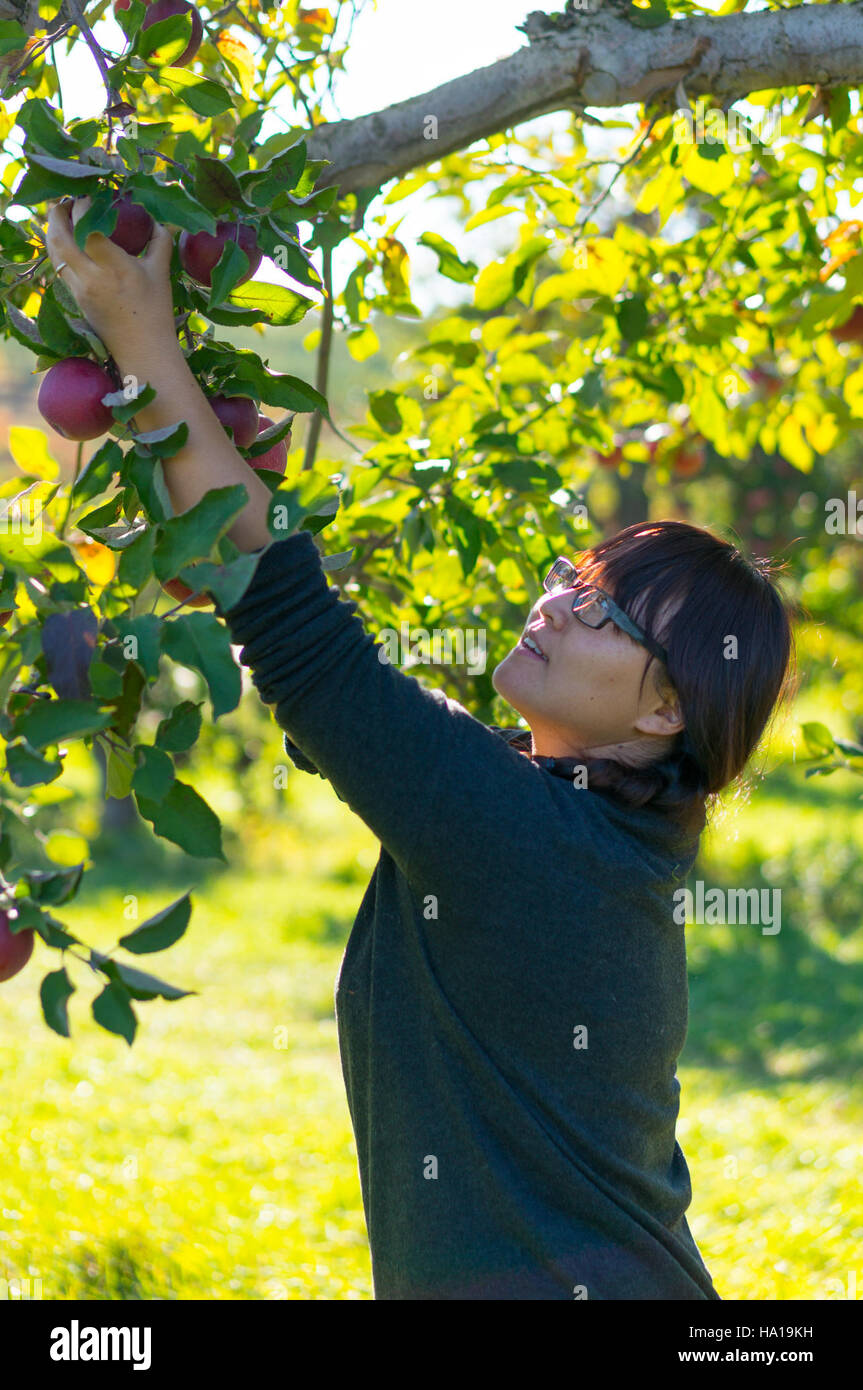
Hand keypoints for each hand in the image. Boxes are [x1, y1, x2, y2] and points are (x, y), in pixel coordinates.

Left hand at [44, 200, 175, 362]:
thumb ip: (160, 241)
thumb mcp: (161, 273)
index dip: (86, 208)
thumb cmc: (156, 311)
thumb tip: (156, 219)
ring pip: (54, 253)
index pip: (89, 229)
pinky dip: (59, 249)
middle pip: (61, 238)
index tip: (92, 198)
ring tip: (63, 216)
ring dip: (54, 231)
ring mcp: (80, 289)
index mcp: (115, 268)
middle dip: (58, 214)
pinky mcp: (75, 298)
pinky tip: (68, 240)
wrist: (143, 350)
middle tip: (67, 200)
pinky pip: (60, 267)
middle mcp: (92, 277)